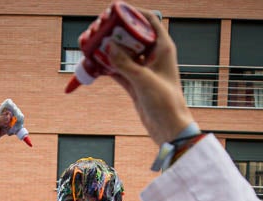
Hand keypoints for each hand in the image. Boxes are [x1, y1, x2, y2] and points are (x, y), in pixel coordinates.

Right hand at [104, 11, 196, 145]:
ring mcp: (143, 69)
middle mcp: (154, 55)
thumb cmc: (165, 102)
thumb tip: (108, 46)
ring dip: (109, 49)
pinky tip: (95, 63)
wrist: (169, 128)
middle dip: (116, 31)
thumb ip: (125, 63)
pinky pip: (118, 69)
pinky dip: (107, 66)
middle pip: (132, 35)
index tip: (117, 11)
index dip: (134, 13)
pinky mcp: (135, 82)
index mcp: (163, 48)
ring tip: (93, 44)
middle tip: (100, 29)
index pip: (150, 20)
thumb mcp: (143, 80)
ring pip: (123, 52)